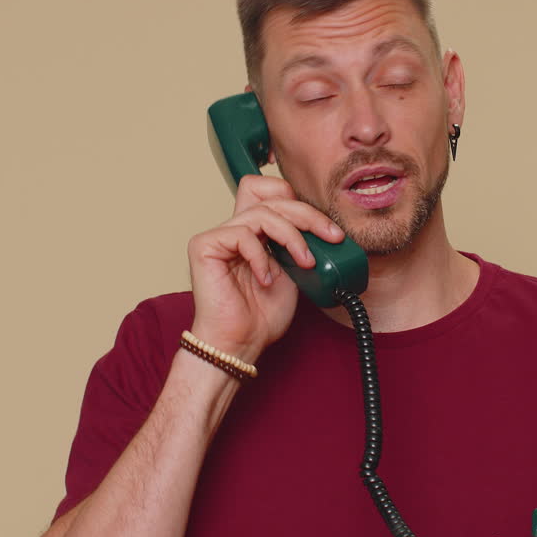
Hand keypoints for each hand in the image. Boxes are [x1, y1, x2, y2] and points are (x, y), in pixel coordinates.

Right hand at [187, 174, 344, 362]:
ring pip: (263, 212)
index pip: (274, 193)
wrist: (241, 343)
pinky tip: (265, 279)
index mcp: (256, 232)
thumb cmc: (262, 316)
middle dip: (308, 215)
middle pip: (273, 197)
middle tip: (331, 237)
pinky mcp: (204, 245)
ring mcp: (219, 235)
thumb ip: (302, 246)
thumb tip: (328, 229)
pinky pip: (242, 234)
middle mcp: (237, 228)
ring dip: (292, 237)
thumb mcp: (296, 273)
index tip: (328, 230)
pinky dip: (261, 257)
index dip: (300, 203)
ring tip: (305, 262)